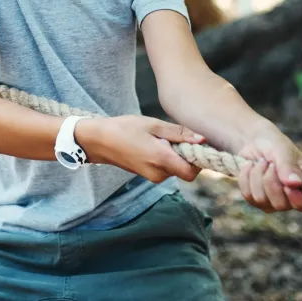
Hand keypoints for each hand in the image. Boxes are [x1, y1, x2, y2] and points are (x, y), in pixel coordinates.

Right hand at [76, 115, 205, 182]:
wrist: (99, 141)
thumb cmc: (125, 128)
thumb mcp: (153, 125)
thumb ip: (179, 133)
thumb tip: (202, 139)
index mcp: (161, 159)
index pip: (192, 171)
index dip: (197, 159)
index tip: (193, 144)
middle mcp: (159, 173)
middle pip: (185, 171)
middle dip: (185, 156)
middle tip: (173, 138)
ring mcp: (152, 177)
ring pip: (175, 170)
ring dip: (174, 157)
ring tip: (159, 140)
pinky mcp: (147, 176)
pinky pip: (165, 169)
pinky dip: (165, 159)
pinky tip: (153, 145)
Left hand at [234, 123, 301, 215]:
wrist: (255, 142)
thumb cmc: (275, 145)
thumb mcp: (283, 149)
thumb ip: (289, 166)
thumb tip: (294, 184)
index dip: (300, 201)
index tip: (287, 186)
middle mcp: (292, 199)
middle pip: (281, 205)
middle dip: (271, 180)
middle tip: (270, 164)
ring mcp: (273, 202)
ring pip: (261, 199)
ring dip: (257, 176)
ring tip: (261, 162)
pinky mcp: (256, 200)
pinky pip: (248, 195)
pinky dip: (246, 177)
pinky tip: (250, 166)